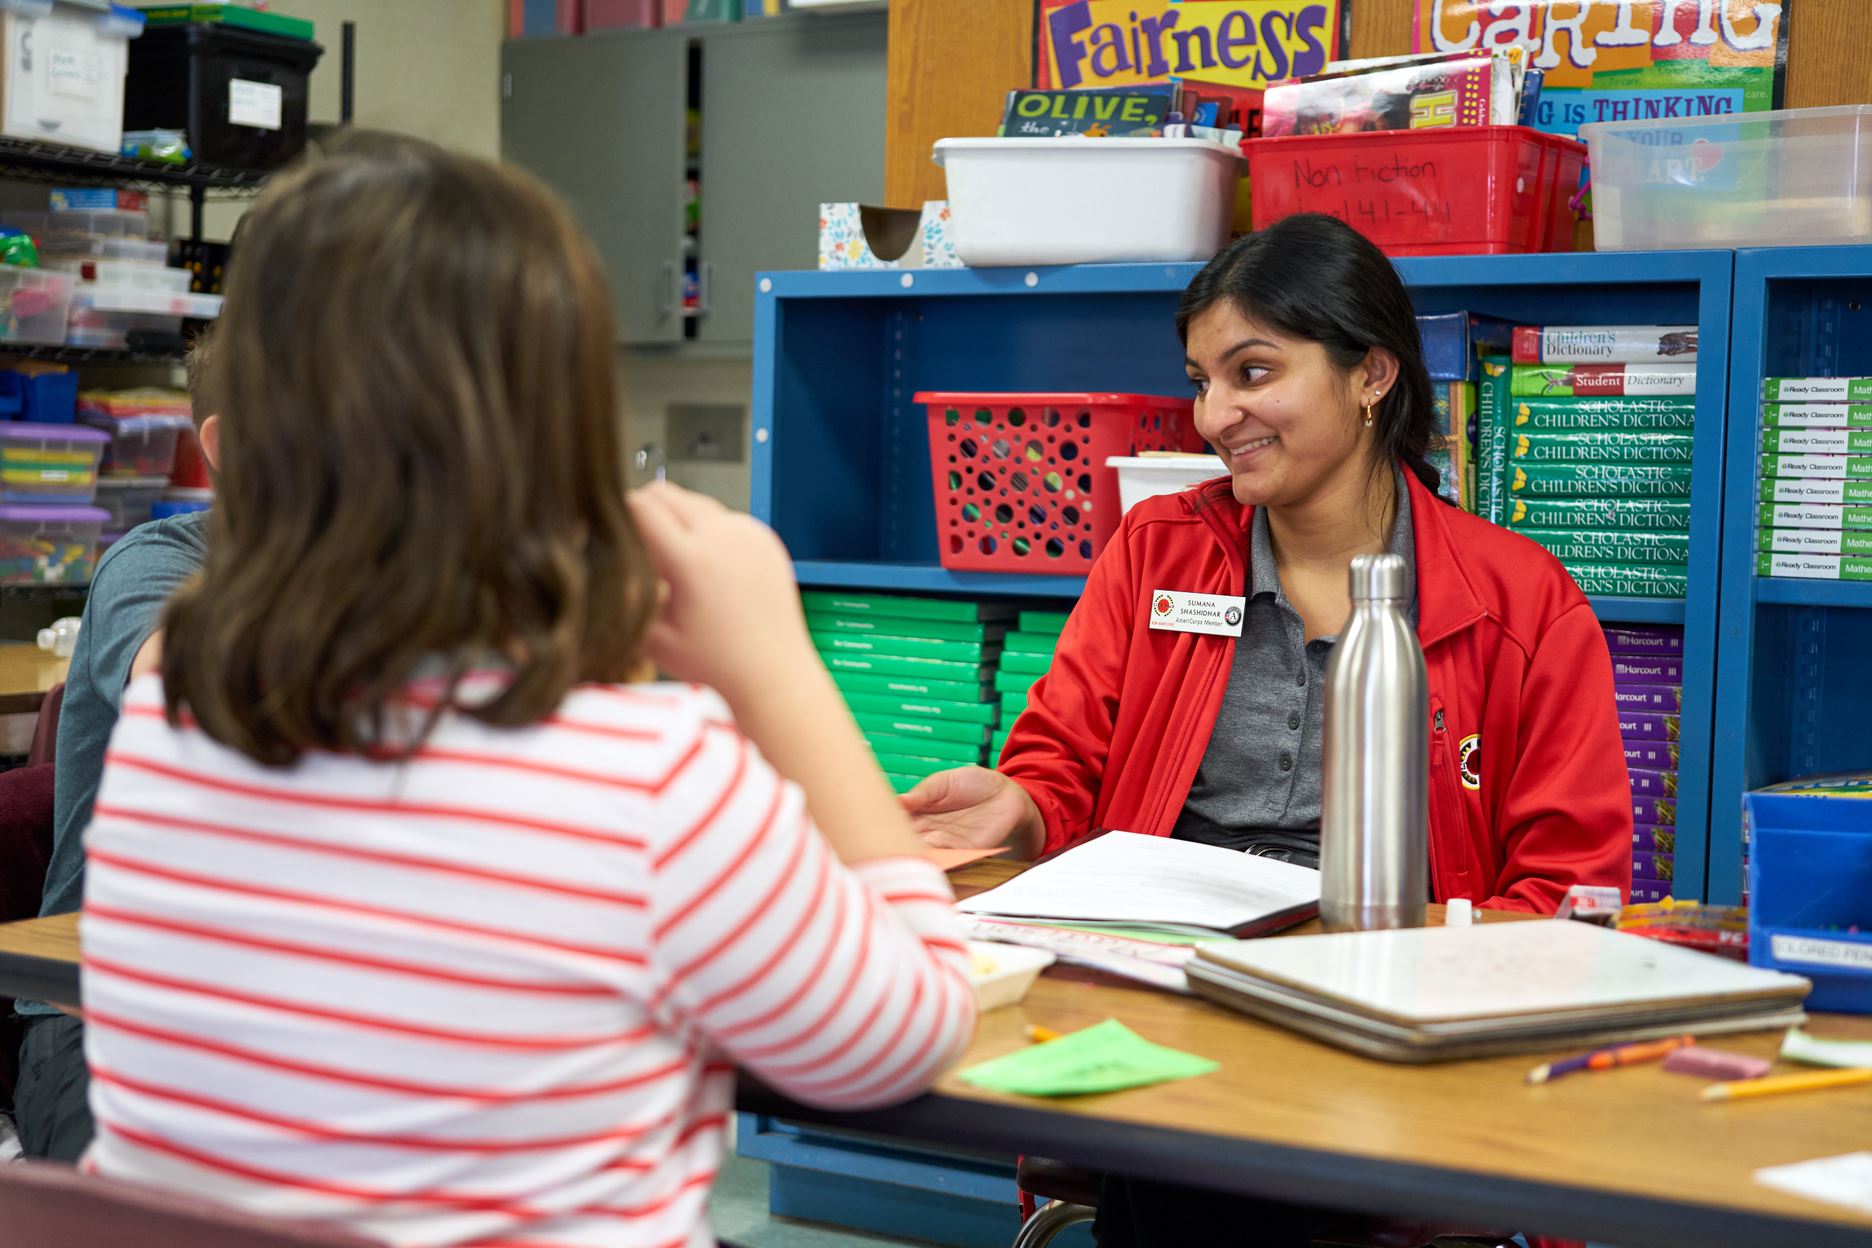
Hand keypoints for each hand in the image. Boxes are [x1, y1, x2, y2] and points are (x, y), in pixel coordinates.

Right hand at [625, 482, 811, 706]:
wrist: (773, 670)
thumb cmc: (713, 661)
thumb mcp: (652, 637)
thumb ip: (623, 599)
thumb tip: (594, 569)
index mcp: (691, 560)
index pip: (641, 507)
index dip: (618, 514)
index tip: (608, 530)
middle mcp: (722, 536)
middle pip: (665, 493)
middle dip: (644, 510)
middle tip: (636, 544)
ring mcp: (747, 532)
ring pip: (695, 501)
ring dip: (676, 519)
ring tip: (674, 562)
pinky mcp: (764, 536)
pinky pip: (724, 517)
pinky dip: (707, 531)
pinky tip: (707, 568)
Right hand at [901, 766, 1043, 858]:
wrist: (1006, 793)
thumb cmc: (975, 783)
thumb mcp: (944, 781)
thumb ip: (923, 792)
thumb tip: (899, 801)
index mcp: (918, 814)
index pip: (898, 825)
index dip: (887, 830)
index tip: (876, 833)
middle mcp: (929, 833)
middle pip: (908, 845)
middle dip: (898, 851)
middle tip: (887, 854)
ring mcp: (946, 845)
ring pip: (926, 858)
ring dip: (917, 862)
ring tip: (906, 864)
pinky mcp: (965, 854)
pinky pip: (950, 863)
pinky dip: (941, 867)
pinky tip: (932, 867)